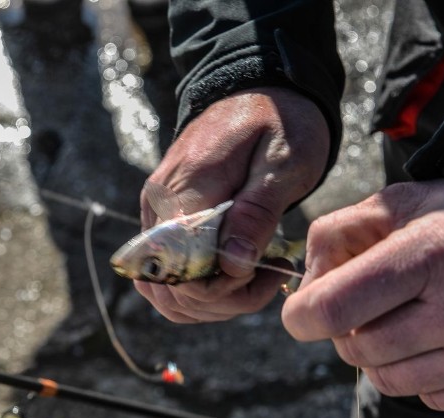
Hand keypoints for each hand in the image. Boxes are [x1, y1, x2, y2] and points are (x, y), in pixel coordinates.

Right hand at [135, 87, 329, 322]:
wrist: (262, 89)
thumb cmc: (280, 122)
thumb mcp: (284, 162)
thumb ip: (257, 212)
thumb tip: (232, 265)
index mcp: (185, 190)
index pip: (181, 270)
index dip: (221, 289)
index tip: (266, 271)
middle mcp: (160, 207)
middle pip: (170, 290)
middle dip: (224, 301)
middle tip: (271, 276)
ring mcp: (158, 215)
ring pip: (168, 292)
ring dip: (216, 301)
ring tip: (261, 275)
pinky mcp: (167, 221)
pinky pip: (172, 276)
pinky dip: (205, 290)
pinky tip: (242, 275)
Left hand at [281, 180, 443, 412]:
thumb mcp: (400, 204)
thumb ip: (338, 234)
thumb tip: (305, 292)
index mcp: (433, 253)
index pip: (335, 308)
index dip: (302, 316)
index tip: (300, 314)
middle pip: (358, 350)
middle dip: (350, 330)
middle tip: (374, 306)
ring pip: (390, 383)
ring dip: (385, 356)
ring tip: (415, 320)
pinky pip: (433, 400)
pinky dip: (427, 375)